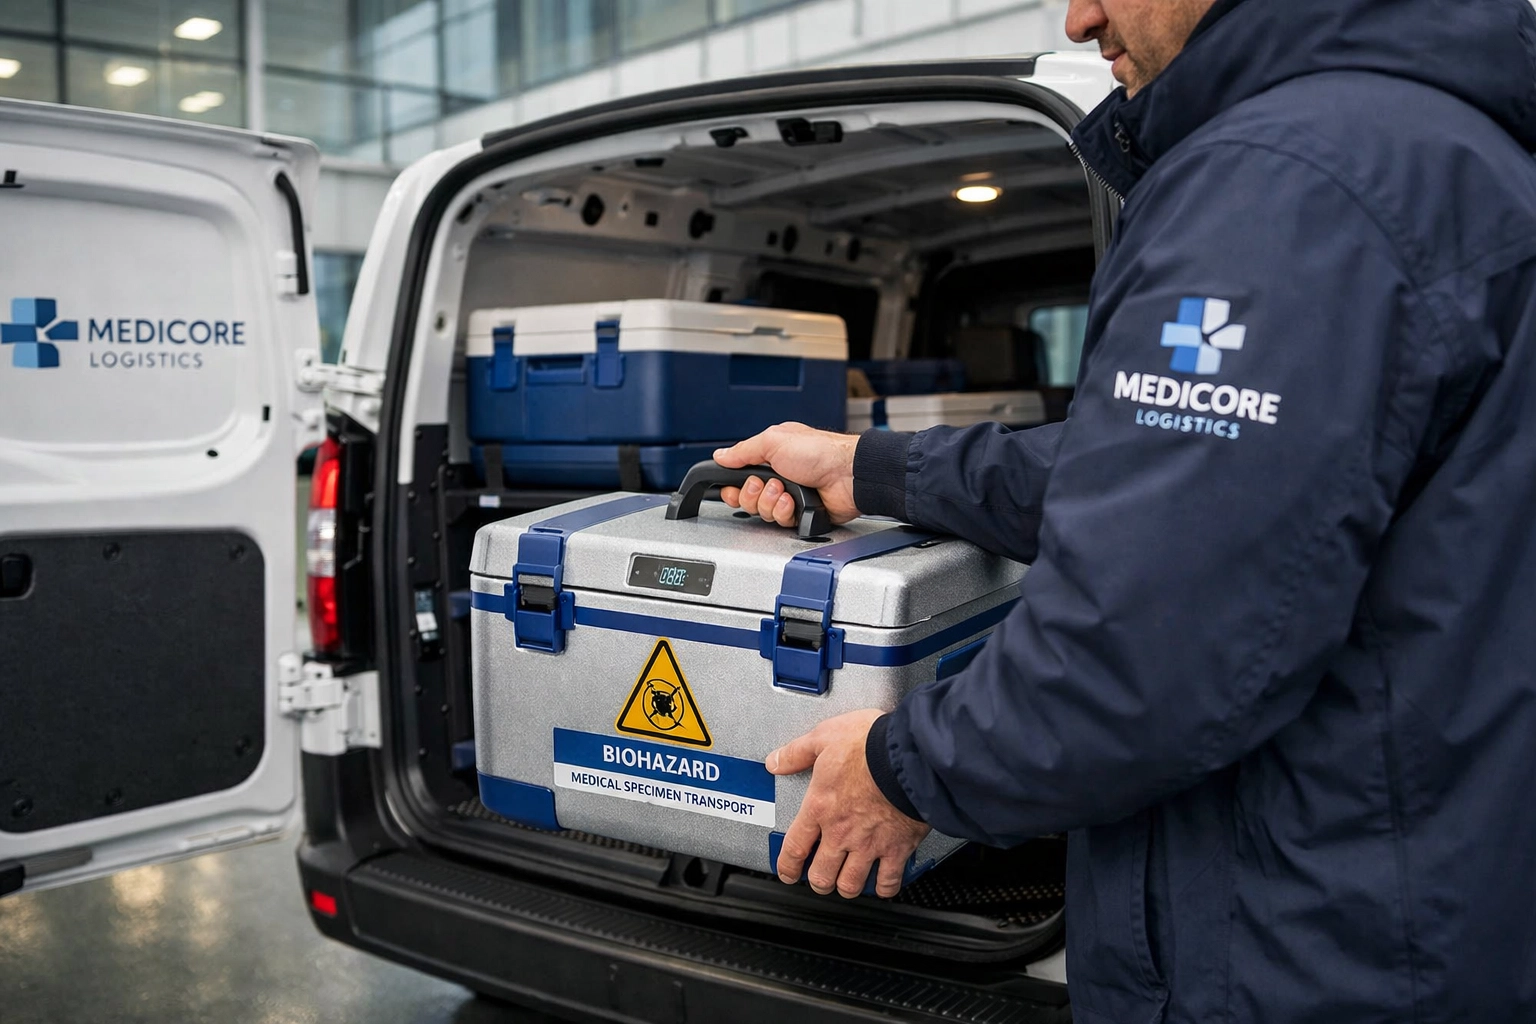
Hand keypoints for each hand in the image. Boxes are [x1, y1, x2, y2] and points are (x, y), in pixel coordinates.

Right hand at [714, 423, 860, 528]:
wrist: (848, 475)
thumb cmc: (820, 452)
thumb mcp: (774, 441)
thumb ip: (743, 450)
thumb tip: (721, 455)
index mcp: (771, 457)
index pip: (740, 477)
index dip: (734, 486)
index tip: (733, 488)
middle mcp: (779, 477)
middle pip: (748, 498)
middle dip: (755, 493)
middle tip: (769, 483)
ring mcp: (790, 497)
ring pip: (763, 512)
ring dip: (772, 502)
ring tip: (786, 491)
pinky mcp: (801, 514)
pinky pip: (780, 521)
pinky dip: (786, 512)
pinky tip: (795, 502)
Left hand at [767, 709, 930, 898]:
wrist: (911, 754)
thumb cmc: (870, 744)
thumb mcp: (824, 737)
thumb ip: (797, 752)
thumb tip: (776, 761)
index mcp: (820, 807)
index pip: (794, 848)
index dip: (787, 866)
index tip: (788, 872)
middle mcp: (842, 832)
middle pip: (821, 875)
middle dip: (817, 881)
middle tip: (819, 877)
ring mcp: (870, 844)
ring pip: (850, 884)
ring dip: (845, 886)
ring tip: (846, 882)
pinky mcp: (898, 848)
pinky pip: (888, 881)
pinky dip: (883, 888)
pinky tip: (881, 884)